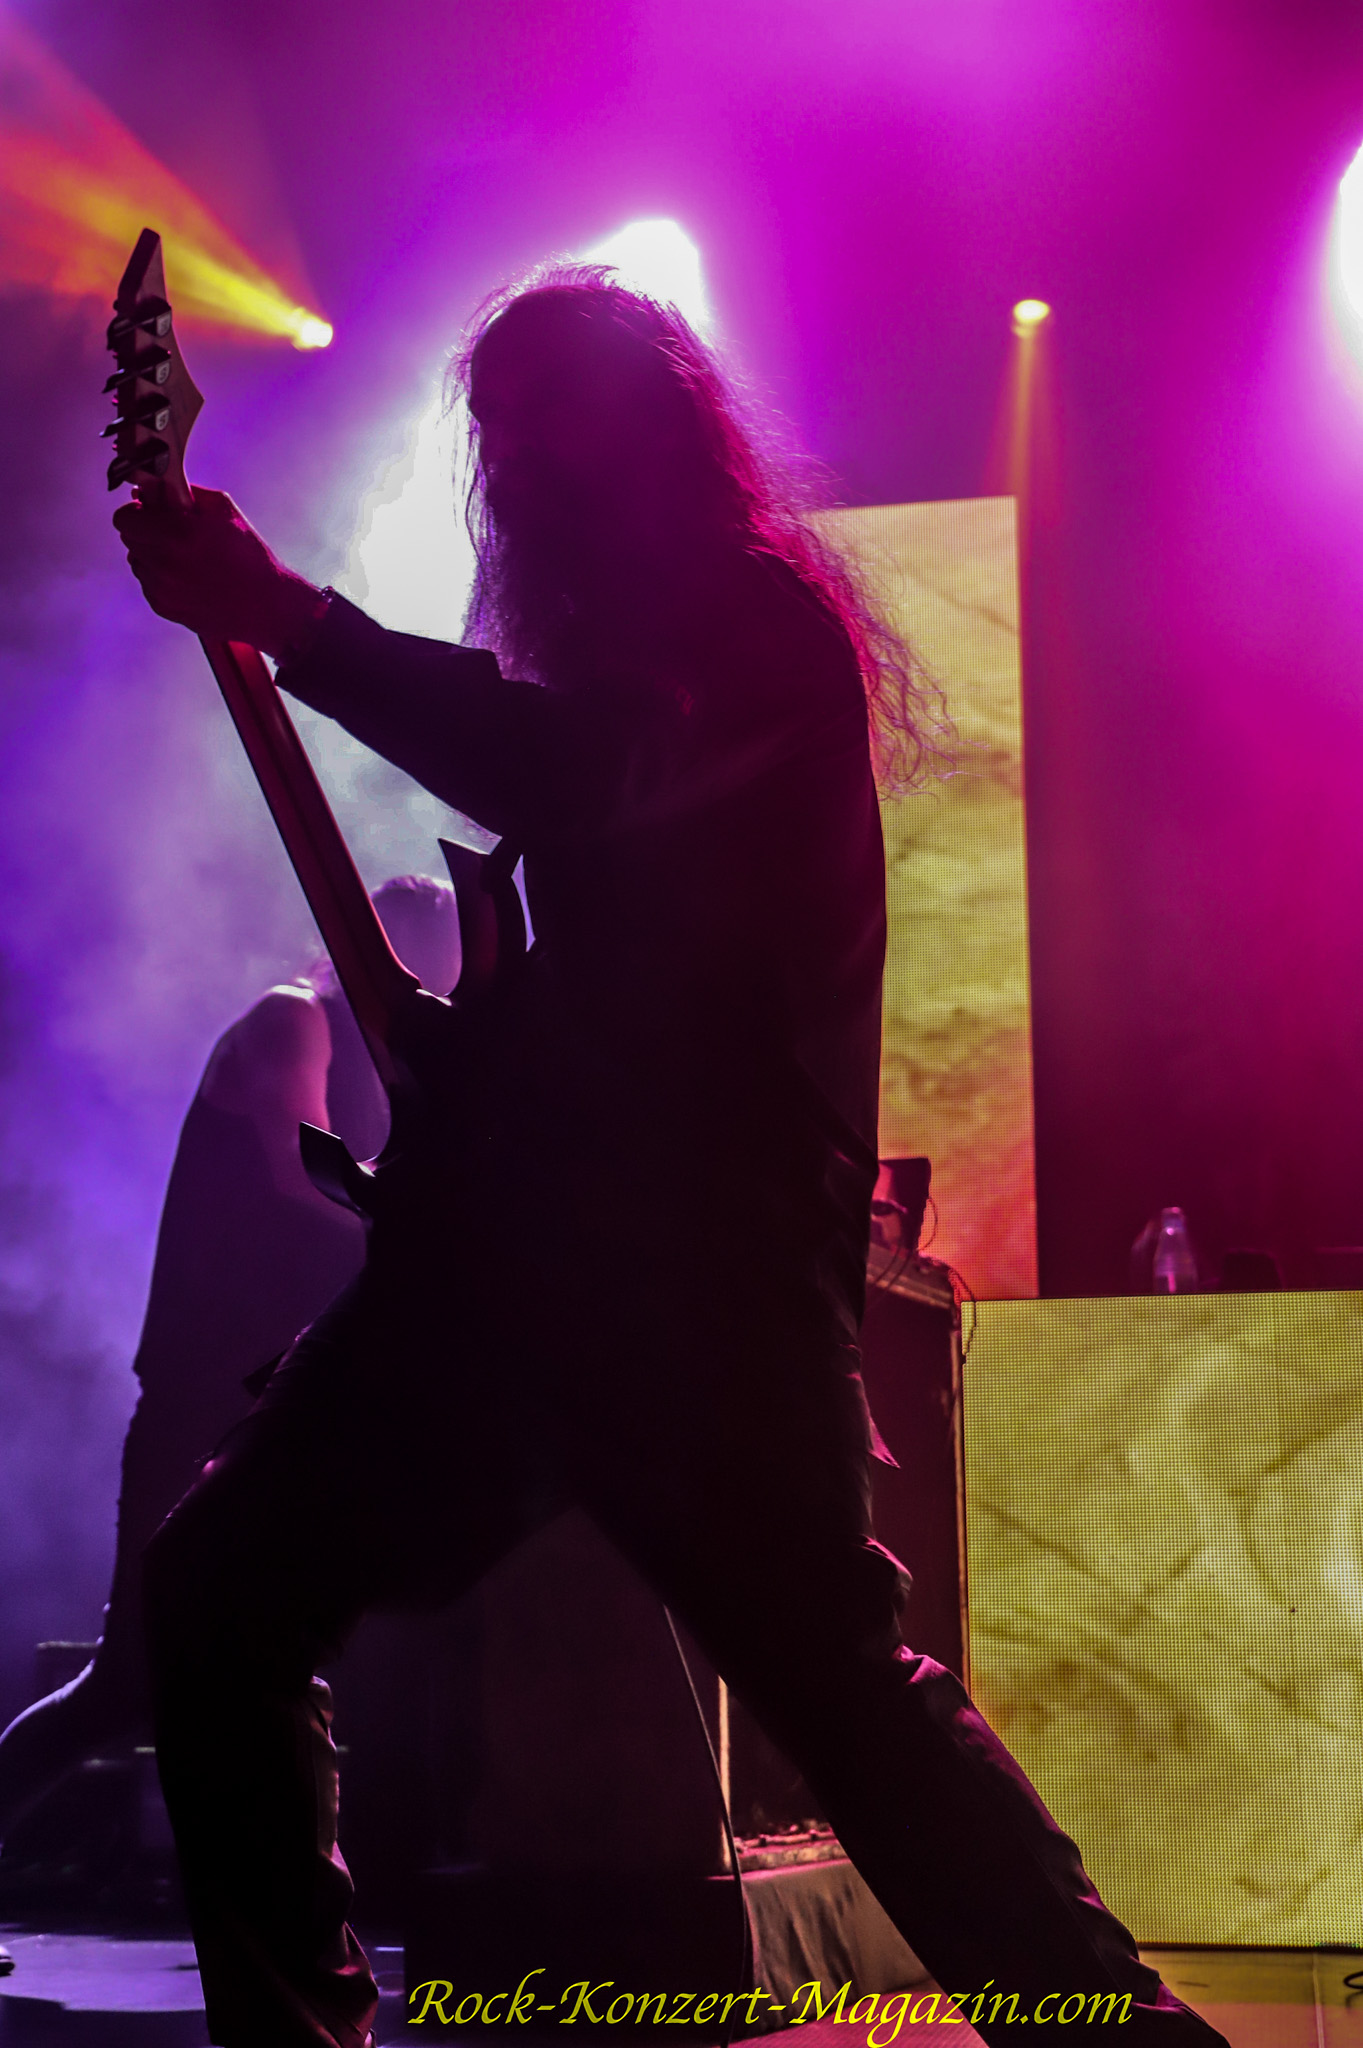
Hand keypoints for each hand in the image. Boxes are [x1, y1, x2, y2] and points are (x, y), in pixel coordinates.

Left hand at [113, 486, 326, 657]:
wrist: (266, 606)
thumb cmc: (250, 558)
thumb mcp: (223, 510)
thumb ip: (184, 492)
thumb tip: (155, 484)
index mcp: (179, 533)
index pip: (125, 517)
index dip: (137, 510)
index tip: (149, 510)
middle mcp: (165, 562)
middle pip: (128, 537)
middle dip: (145, 529)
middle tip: (169, 531)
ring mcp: (162, 588)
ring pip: (136, 560)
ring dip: (151, 553)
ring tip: (183, 557)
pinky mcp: (163, 606)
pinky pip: (147, 582)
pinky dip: (160, 576)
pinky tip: (187, 576)